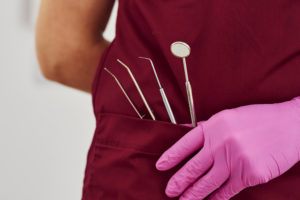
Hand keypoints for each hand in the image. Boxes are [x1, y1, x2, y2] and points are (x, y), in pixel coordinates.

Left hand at [156, 97, 299, 199]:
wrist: (290, 126)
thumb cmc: (258, 120)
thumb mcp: (229, 117)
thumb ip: (207, 128)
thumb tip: (184, 132)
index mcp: (214, 126)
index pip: (185, 143)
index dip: (171, 156)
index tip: (160, 166)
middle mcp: (221, 143)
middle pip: (194, 166)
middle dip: (179, 181)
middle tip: (169, 191)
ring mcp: (235, 159)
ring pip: (208, 182)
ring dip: (193, 195)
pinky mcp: (249, 174)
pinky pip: (227, 191)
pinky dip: (215, 199)